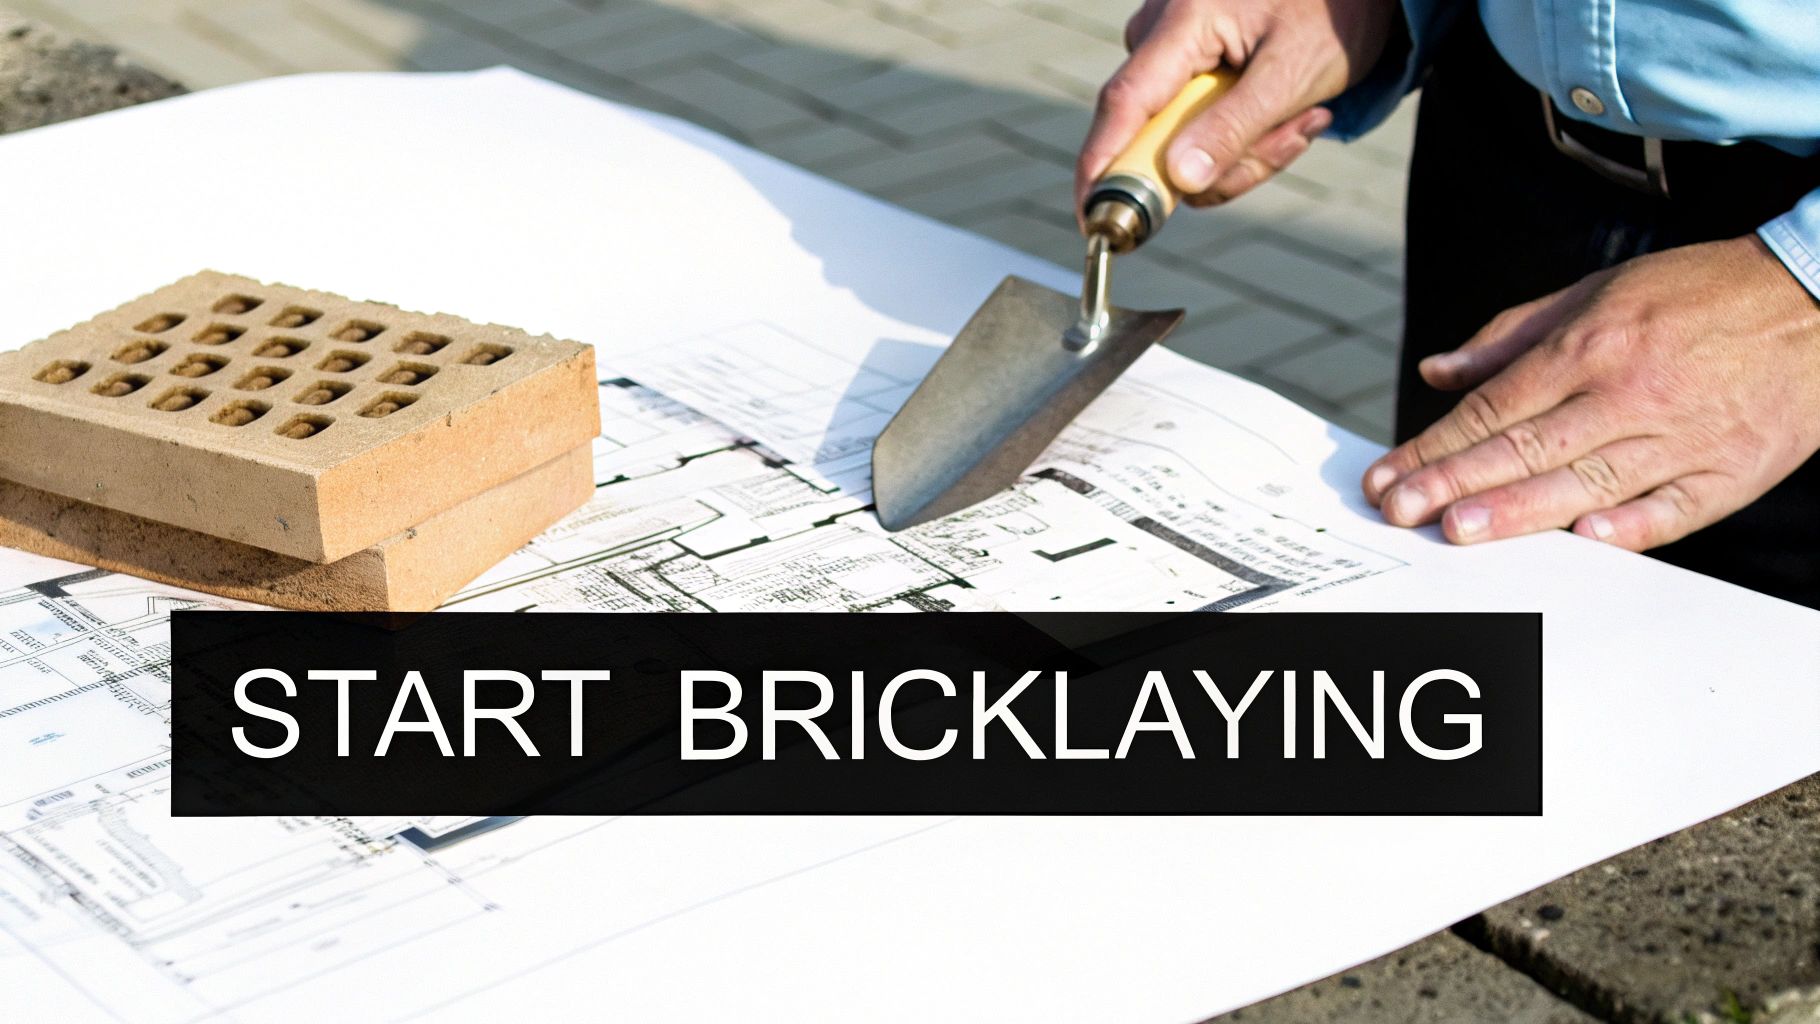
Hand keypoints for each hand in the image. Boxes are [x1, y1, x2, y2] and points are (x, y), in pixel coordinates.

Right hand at [1075, 0, 1397, 212]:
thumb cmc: (1333, 11)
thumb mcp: (1295, 73)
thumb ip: (1234, 128)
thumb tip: (1180, 181)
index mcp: (1182, 22)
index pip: (1124, 104)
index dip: (1103, 167)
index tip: (1092, 220)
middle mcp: (1159, 33)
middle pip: (1156, 136)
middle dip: (1225, 161)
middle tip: (1294, 137)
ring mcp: (1169, 50)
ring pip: (1180, 141)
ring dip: (1245, 150)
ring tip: (1304, 116)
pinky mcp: (1183, 65)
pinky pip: (1194, 127)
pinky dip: (1241, 135)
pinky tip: (1288, 110)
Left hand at [1362, 236, 1819, 549]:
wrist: (1817, 296)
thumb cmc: (1696, 295)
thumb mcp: (1597, 291)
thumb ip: (1509, 336)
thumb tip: (1437, 371)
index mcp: (1592, 345)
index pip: (1494, 406)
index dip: (1436, 444)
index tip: (1388, 473)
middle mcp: (1630, 392)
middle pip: (1526, 447)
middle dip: (1453, 481)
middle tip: (1398, 510)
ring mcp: (1683, 436)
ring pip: (1588, 481)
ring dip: (1519, 511)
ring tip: (1457, 530)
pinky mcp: (1732, 471)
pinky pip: (1675, 508)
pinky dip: (1632, 526)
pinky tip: (1584, 540)